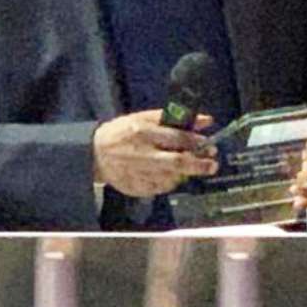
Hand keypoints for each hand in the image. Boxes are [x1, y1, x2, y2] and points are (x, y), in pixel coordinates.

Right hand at [92, 110, 217, 196]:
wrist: (95, 154)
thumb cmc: (124, 132)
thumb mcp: (147, 118)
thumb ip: (177, 119)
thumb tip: (206, 121)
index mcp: (143, 132)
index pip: (178, 138)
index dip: (197, 143)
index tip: (209, 145)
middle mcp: (141, 153)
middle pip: (178, 162)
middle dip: (199, 165)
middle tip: (212, 165)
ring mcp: (138, 173)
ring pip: (172, 178)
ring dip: (184, 174)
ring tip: (185, 167)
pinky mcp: (136, 188)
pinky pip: (161, 188)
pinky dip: (169, 182)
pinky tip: (167, 174)